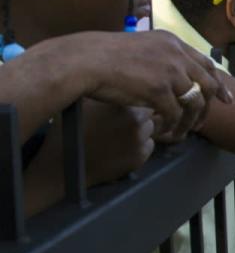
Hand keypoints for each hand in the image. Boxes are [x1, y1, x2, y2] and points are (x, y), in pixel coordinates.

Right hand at [22, 101, 155, 214]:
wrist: (64, 164)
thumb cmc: (71, 131)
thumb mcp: (85, 102)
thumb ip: (108, 94)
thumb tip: (123, 88)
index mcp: (121, 103)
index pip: (144, 97)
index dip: (135, 103)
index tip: (126, 107)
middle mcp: (134, 120)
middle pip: (150, 114)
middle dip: (140, 117)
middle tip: (122, 123)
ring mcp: (138, 139)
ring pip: (150, 129)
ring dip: (141, 131)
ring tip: (119, 135)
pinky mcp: (139, 157)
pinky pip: (148, 146)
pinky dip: (139, 146)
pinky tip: (120, 147)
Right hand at [79, 30, 230, 138]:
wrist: (86, 60)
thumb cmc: (105, 55)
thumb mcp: (142, 47)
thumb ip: (162, 57)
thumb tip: (175, 75)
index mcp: (173, 42)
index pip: (206, 63)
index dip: (218, 82)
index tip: (225, 98)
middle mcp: (176, 55)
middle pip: (206, 84)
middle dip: (210, 105)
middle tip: (204, 122)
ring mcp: (169, 72)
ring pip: (193, 102)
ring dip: (190, 121)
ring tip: (182, 131)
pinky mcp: (159, 90)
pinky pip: (175, 114)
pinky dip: (173, 126)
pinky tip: (165, 131)